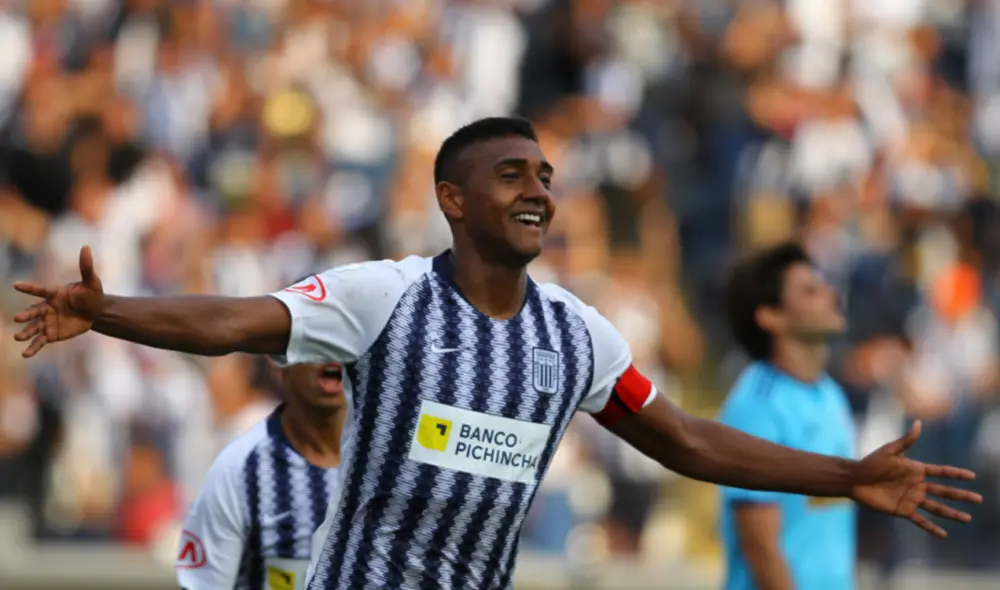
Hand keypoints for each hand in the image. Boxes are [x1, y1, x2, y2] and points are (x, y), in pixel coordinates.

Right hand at [11, 246, 103, 357]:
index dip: (30, 288)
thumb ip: (86, 267)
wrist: (96, 312)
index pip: (40, 290)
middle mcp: (47, 307)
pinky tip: (25, 355)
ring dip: (25, 333)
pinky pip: (40, 341)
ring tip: (18, 338)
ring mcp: (47, 321)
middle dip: (26, 315)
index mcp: (54, 293)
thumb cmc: (92, 294)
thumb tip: (86, 247)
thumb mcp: (92, 282)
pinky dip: (33, 348)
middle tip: (17, 318)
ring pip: (33, 328)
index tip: (16, 285)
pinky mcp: (51, 334)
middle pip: (34, 311)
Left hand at [850, 421, 981, 536]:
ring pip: (937, 507)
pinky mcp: (902, 510)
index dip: (957, 474)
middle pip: (944, 491)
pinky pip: (920, 520)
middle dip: (961, 495)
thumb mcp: (890, 451)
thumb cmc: (871, 463)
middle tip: (979, 499)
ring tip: (967, 519)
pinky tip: (944, 534)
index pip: (941, 472)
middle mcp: (917, 485)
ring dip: (952, 513)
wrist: (855, 479)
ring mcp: (911, 498)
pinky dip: (931, 527)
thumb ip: (906, 440)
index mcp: (916, 470)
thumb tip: (919, 423)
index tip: (972, 476)